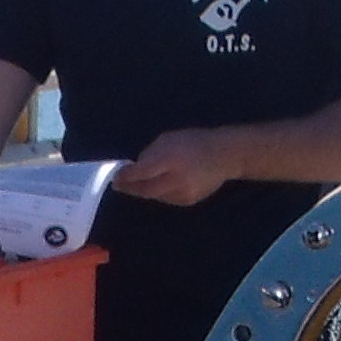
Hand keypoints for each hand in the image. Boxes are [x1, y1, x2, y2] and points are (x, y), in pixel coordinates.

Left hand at [109, 128, 247, 207]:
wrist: (224, 156)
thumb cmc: (193, 142)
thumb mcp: (168, 139)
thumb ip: (151, 154)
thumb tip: (136, 168)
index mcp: (170, 159)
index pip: (141, 172)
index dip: (126, 177)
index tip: (115, 177)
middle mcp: (176, 179)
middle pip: (145, 190)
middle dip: (130, 188)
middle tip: (120, 185)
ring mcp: (183, 193)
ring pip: (154, 196)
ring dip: (144, 190)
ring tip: (138, 183)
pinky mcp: (187, 202)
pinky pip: (166, 198)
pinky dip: (159, 192)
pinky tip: (161, 184)